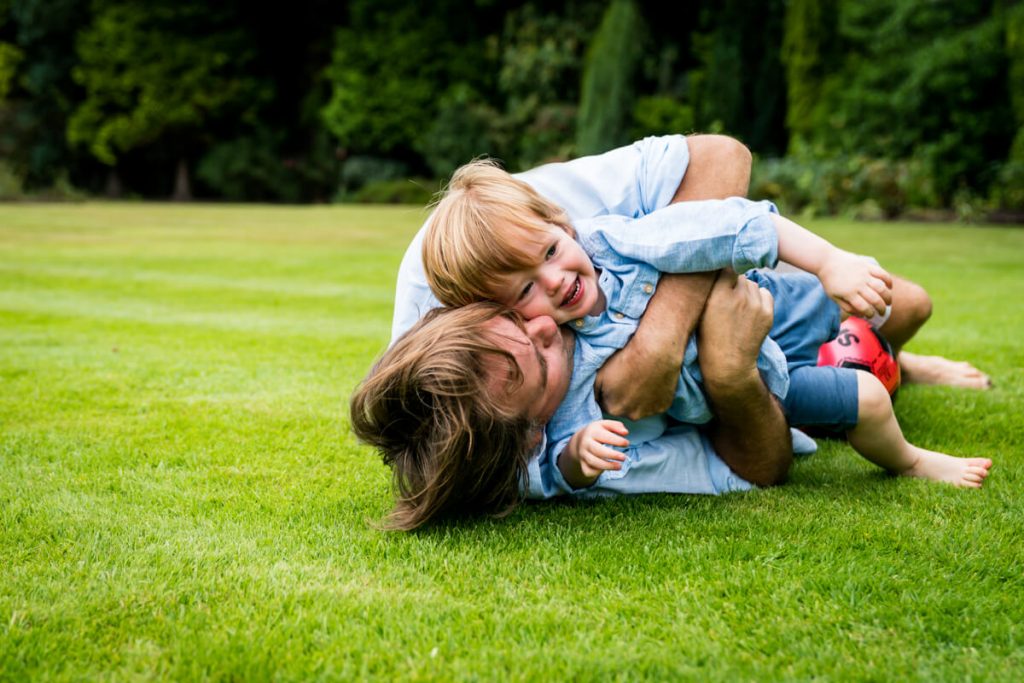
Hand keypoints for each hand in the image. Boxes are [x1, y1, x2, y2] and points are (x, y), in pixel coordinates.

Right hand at [565, 420, 629, 481]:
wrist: (579, 441)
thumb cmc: (597, 432)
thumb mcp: (605, 425)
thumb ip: (616, 426)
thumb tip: (625, 432)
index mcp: (592, 432)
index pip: (604, 436)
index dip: (617, 440)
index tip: (627, 443)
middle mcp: (585, 443)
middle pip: (598, 450)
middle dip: (612, 455)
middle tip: (624, 458)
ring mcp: (583, 455)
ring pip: (594, 462)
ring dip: (608, 466)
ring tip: (619, 466)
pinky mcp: (582, 465)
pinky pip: (589, 471)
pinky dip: (598, 472)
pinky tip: (606, 468)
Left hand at [595, 272, 713, 419]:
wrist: (656, 349)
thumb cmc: (625, 358)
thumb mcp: (600, 373)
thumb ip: (594, 390)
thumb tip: (592, 399)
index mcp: (612, 409)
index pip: (606, 404)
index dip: (609, 392)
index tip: (614, 379)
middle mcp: (631, 415)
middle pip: (623, 407)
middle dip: (623, 397)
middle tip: (628, 377)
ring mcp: (649, 412)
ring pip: (639, 406)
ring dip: (638, 397)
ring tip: (641, 377)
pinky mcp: (664, 406)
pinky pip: (655, 403)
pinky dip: (653, 394)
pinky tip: (652, 380)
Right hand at [698, 270, 773, 385]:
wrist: (728, 364)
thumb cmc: (707, 338)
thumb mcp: (699, 311)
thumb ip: (708, 289)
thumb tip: (715, 268)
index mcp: (717, 295)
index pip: (724, 268)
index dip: (721, 272)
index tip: (718, 278)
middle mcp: (738, 297)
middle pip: (739, 275)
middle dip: (733, 282)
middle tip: (727, 296)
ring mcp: (755, 305)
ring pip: (752, 284)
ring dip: (746, 290)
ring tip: (737, 307)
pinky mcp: (768, 313)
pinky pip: (764, 293)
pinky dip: (758, 298)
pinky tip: (749, 311)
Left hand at [818, 251, 892, 317]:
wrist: (826, 261)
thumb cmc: (829, 281)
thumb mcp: (833, 297)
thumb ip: (846, 307)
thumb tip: (861, 314)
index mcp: (849, 293)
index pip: (864, 308)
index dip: (869, 314)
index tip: (870, 316)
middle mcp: (858, 284)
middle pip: (875, 299)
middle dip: (881, 309)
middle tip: (882, 312)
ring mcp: (864, 274)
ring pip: (881, 287)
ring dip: (888, 297)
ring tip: (888, 302)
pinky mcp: (867, 265)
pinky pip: (882, 273)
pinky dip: (888, 280)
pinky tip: (889, 287)